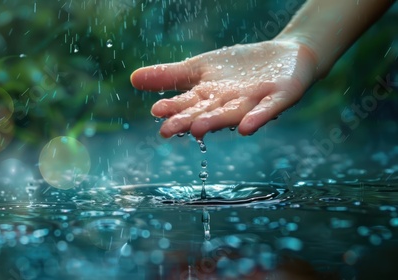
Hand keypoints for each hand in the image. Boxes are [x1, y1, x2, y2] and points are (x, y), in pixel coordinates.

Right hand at [130, 40, 317, 138]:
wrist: (284, 56)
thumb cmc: (238, 68)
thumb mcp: (200, 68)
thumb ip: (170, 76)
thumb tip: (133, 78)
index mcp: (208, 97)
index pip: (187, 103)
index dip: (173, 108)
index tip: (156, 112)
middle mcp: (228, 104)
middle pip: (205, 113)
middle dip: (188, 121)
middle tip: (168, 130)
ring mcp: (254, 102)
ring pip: (231, 114)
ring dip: (215, 121)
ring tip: (199, 129)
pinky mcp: (278, 97)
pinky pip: (268, 110)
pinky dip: (257, 118)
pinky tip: (246, 127)